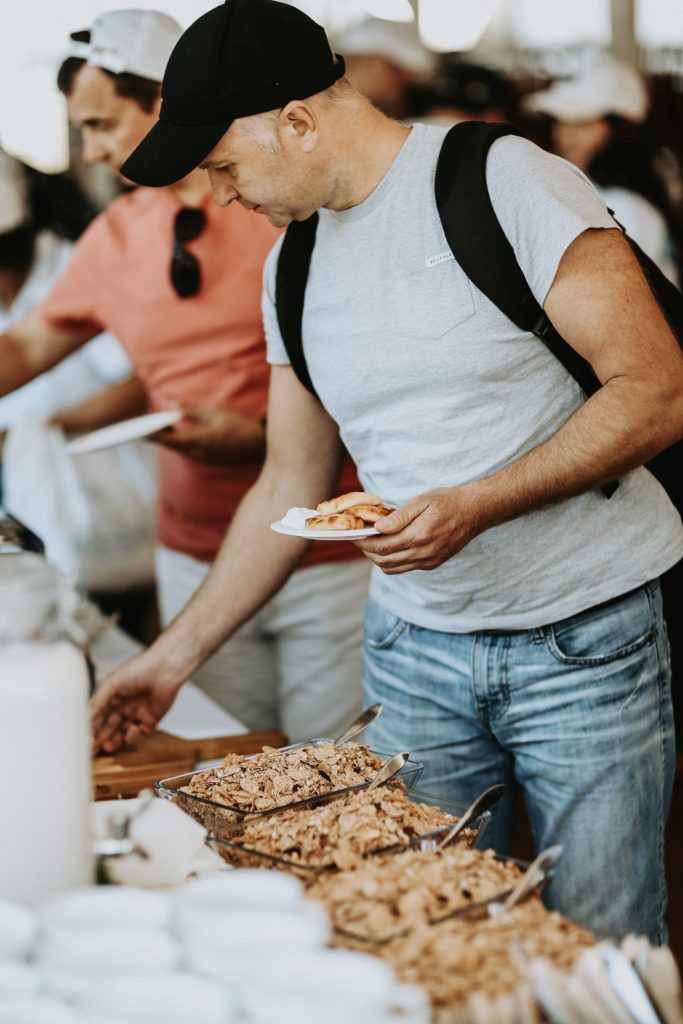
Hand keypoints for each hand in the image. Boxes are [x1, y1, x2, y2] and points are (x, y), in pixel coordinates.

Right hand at [90, 653, 180, 752]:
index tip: (87, 739)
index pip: (99, 717)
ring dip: (116, 740)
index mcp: (113, 697)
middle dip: (103, 738)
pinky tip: (131, 729)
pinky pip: (139, 734)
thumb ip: (97, 703)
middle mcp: (124, 706)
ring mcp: (137, 714)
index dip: (92, 728)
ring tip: (111, 744)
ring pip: (123, 734)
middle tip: (98, 747)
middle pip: (110, 728)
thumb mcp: (110, 685)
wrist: (163, 670)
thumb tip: (84, 718)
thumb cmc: (138, 670)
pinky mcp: (151, 720)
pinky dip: (134, 736)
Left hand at [150, 404, 264, 463]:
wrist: (257, 442)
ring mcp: (203, 458)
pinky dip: (178, 442)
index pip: (170, 439)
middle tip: (142, 426)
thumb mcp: (215, 412)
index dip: (153, 435)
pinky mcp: (207, 460)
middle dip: (158, 436)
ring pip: (179, 449)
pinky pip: (188, 451)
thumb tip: (174, 408)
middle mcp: (199, 452)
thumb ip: (193, 411)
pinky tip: (172, 433)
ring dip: (168, 439)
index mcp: (200, 439)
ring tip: (155, 427)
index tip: (139, 431)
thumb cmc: (238, 424)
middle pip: (172, 445)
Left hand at [354, 486, 486, 573]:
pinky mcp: (432, 564)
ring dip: (378, 558)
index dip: (364, 542)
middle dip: (367, 551)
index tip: (354, 534)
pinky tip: (390, 546)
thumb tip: (378, 527)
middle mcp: (424, 553)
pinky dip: (392, 561)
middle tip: (359, 539)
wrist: (476, 511)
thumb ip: (399, 517)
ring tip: (371, 543)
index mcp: (419, 536)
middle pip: (384, 561)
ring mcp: (429, 561)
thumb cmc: (449, 501)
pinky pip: (405, 568)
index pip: (382, 547)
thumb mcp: (422, 501)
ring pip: (393, 568)